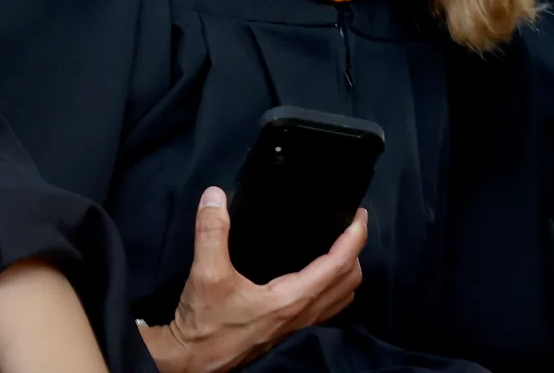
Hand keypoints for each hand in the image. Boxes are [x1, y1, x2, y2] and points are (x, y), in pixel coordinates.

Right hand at [140, 187, 366, 372]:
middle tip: (348, 225)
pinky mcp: (288, 331)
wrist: (194, 362)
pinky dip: (331, 286)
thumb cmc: (205, 326)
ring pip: (340, 298)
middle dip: (355, 251)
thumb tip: (215, 196)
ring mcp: (298, 327)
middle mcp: (302, 315)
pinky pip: (325, 307)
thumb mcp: (206, 273)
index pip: (338, 265)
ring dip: (346, 271)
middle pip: (349, 282)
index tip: (358, 215)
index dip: (354, 237)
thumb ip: (212, 231)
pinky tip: (314, 275)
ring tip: (338, 246)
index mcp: (291, 300)